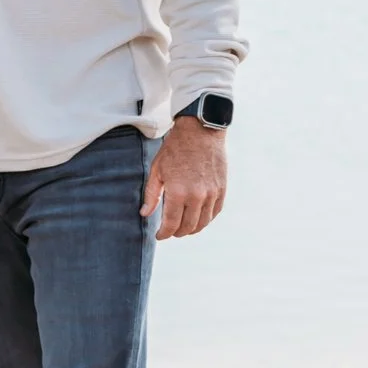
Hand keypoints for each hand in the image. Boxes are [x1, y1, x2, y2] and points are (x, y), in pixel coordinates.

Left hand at [143, 118, 226, 238]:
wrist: (200, 131)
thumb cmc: (175, 149)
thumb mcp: (157, 170)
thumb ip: (151, 195)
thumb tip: (145, 214)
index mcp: (178, 192)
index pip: (171, 225)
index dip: (164, 234)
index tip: (160, 235)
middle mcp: (197, 196)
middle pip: (188, 227)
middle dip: (177, 233)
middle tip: (170, 231)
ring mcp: (212, 194)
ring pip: (203, 223)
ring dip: (192, 229)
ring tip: (183, 227)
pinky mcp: (222, 189)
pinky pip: (215, 212)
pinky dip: (206, 219)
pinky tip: (198, 217)